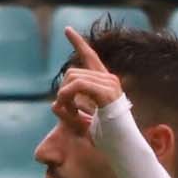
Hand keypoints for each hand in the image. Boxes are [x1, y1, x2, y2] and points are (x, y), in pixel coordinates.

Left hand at [53, 24, 123, 138]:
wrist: (124, 148)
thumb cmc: (105, 139)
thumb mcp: (82, 121)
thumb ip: (69, 109)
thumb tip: (54, 104)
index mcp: (105, 83)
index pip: (90, 56)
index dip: (78, 42)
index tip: (67, 29)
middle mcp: (109, 79)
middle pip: (71, 72)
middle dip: (62, 92)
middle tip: (64, 111)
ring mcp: (110, 84)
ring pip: (72, 78)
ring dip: (64, 97)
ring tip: (70, 115)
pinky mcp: (107, 92)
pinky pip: (78, 85)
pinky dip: (68, 96)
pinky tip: (68, 108)